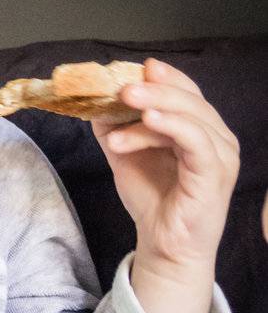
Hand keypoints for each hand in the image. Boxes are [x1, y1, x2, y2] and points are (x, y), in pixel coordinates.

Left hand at [91, 58, 238, 270]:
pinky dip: (171, 125)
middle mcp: (216, 137)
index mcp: (199, 128)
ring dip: (153, 107)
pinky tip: (146, 121)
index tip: (135, 67)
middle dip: (153, 88)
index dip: (164, 76)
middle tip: (121, 86)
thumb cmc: (152, 199)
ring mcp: (220, 155)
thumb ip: (114, 125)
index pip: (186, 91)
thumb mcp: (126, 153)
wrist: (163, 245)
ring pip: (191, 116)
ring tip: (122, 106)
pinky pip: (196, 140)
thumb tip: (93, 98)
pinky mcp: (215, 174)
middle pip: (189, 98)